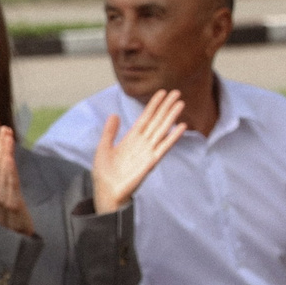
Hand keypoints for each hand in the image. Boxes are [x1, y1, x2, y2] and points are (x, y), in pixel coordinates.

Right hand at [0, 127, 33, 236]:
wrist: (16, 238)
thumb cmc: (10, 213)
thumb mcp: (3, 191)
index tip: (4, 131)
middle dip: (2, 146)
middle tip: (6, 130)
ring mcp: (1, 199)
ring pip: (3, 173)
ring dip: (5, 155)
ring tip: (8, 139)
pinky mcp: (12, 205)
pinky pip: (10, 185)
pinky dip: (8, 171)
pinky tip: (9, 159)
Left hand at [90, 88, 185, 213]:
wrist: (106, 192)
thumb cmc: (105, 173)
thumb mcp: (103, 148)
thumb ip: (109, 132)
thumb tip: (114, 114)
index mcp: (131, 139)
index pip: (145, 118)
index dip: (153, 106)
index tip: (162, 92)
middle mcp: (142, 143)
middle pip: (156, 121)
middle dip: (166, 107)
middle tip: (177, 92)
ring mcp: (147, 152)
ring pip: (162, 130)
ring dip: (171, 117)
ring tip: (181, 104)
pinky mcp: (150, 162)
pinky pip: (163, 147)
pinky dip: (173, 137)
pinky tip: (181, 126)